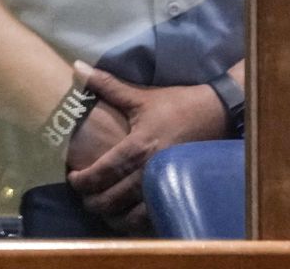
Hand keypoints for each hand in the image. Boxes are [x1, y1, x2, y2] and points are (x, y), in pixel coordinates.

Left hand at [66, 68, 228, 233]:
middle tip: (84, 197)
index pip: (103, 172)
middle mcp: (150, 170)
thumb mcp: (140, 95)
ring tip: (104, 210)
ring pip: (133, 216)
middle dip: (93, 202)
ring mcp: (166, 184)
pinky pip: (155, 217)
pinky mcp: (179, 191)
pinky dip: (138, 222)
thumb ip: (106, 85)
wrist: (217, 113)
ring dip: (114, 217)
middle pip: (113, 199)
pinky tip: (128, 216)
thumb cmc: (176, 104)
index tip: (72, 179)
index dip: (83, 180)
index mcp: (138, 146)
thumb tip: (76, 68)